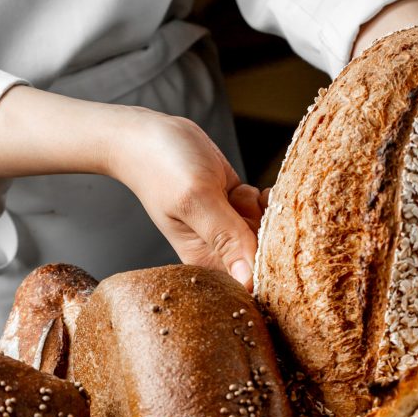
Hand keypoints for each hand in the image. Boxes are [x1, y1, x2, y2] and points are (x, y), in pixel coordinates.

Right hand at [0, 87, 265, 290]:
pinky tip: (246, 189)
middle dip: (268, 231)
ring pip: (270, 233)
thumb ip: (225, 237)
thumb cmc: (161, 165)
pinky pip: (266, 214)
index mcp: (204, 262)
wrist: (147, 136)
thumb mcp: (196, 198)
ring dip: (265, 211)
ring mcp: (229, 231)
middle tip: (244, 206)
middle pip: (266, 257)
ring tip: (236, 194)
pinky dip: (264, 200)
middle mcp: (219, 252)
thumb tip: (248, 280)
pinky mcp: (236, 211)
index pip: (250, 280)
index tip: (263, 234)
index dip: (268, 264)